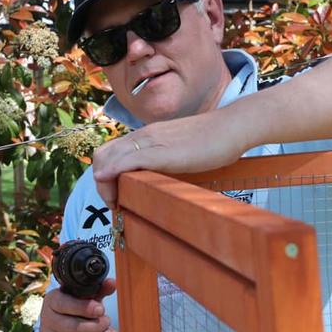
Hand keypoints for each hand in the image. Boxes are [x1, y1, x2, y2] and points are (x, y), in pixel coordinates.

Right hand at [34, 280, 117, 331]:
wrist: (56, 330)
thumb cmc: (73, 310)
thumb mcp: (84, 297)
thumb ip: (98, 290)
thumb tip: (112, 283)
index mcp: (52, 301)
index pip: (65, 304)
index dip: (85, 308)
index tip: (101, 309)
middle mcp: (47, 320)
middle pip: (74, 328)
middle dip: (97, 326)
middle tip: (108, 321)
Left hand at [92, 109, 246, 209]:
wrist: (231, 127)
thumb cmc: (212, 141)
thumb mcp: (179, 149)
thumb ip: (164, 159)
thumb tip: (156, 177)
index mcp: (148, 135)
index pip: (110, 151)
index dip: (104, 173)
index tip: (115, 195)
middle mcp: (145, 135)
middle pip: (103, 155)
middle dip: (101, 182)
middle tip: (114, 203)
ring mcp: (152, 142)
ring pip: (111, 157)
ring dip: (105, 184)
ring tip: (117, 203)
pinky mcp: (163, 152)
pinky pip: (129, 159)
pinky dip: (113, 171)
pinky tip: (109, 182)